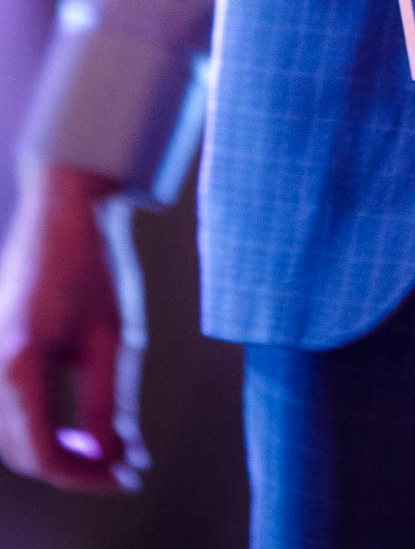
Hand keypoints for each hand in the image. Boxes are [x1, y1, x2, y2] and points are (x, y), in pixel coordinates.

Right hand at [0, 163, 147, 492]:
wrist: (64, 207)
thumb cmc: (93, 264)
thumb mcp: (113, 338)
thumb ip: (110, 405)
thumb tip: (118, 461)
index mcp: (17, 365)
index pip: (44, 454)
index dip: (88, 477)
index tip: (129, 478)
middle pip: (24, 452)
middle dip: (74, 468)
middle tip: (123, 467)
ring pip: (15, 433)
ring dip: (58, 450)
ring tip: (108, 447)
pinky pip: (12, 407)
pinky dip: (44, 425)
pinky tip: (82, 425)